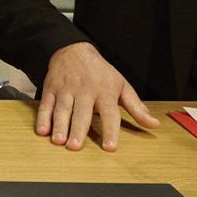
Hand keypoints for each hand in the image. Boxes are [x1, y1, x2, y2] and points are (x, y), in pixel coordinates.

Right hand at [36, 41, 158, 150]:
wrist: (73, 50)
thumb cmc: (100, 73)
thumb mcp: (122, 86)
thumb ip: (137, 108)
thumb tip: (154, 124)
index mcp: (105, 92)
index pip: (110, 113)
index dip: (110, 130)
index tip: (110, 147)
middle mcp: (85, 91)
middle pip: (81, 113)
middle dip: (77, 129)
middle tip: (75, 146)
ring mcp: (66, 89)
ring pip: (62, 109)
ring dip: (59, 125)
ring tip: (58, 141)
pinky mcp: (51, 89)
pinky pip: (46, 104)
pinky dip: (43, 117)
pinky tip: (42, 130)